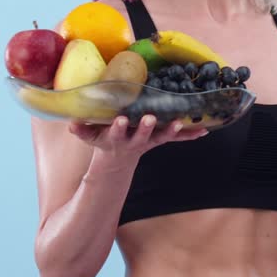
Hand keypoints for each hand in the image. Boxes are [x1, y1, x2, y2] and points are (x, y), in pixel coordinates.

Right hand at [69, 114, 207, 167]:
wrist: (117, 158)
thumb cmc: (103, 140)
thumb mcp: (90, 137)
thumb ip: (82, 129)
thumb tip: (71, 123)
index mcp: (116, 139)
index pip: (115, 132)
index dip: (117, 128)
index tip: (119, 119)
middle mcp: (134, 141)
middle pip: (140, 135)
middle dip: (144, 127)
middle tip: (149, 118)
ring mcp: (148, 141)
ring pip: (160, 137)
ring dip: (170, 131)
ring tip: (179, 123)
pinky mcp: (160, 139)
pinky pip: (176, 138)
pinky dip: (190, 135)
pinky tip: (205, 131)